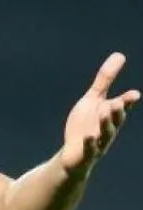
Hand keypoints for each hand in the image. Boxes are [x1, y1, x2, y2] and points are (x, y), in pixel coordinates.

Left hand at [59, 52, 139, 177]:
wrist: (75, 154)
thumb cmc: (86, 124)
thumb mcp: (93, 100)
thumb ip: (105, 80)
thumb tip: (120, 55)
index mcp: (110, 114)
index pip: (121, 106)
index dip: (127, 101)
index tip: (134, 94)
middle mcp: (108, 128)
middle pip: (116, 119)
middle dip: (118, 111)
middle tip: (119, 102)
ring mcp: (99, 141)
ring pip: (105, 133)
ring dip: (106, 123)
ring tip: (104, 112)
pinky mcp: (87, 152)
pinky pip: (90, 148)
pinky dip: (90, 143)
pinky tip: (89, 137)